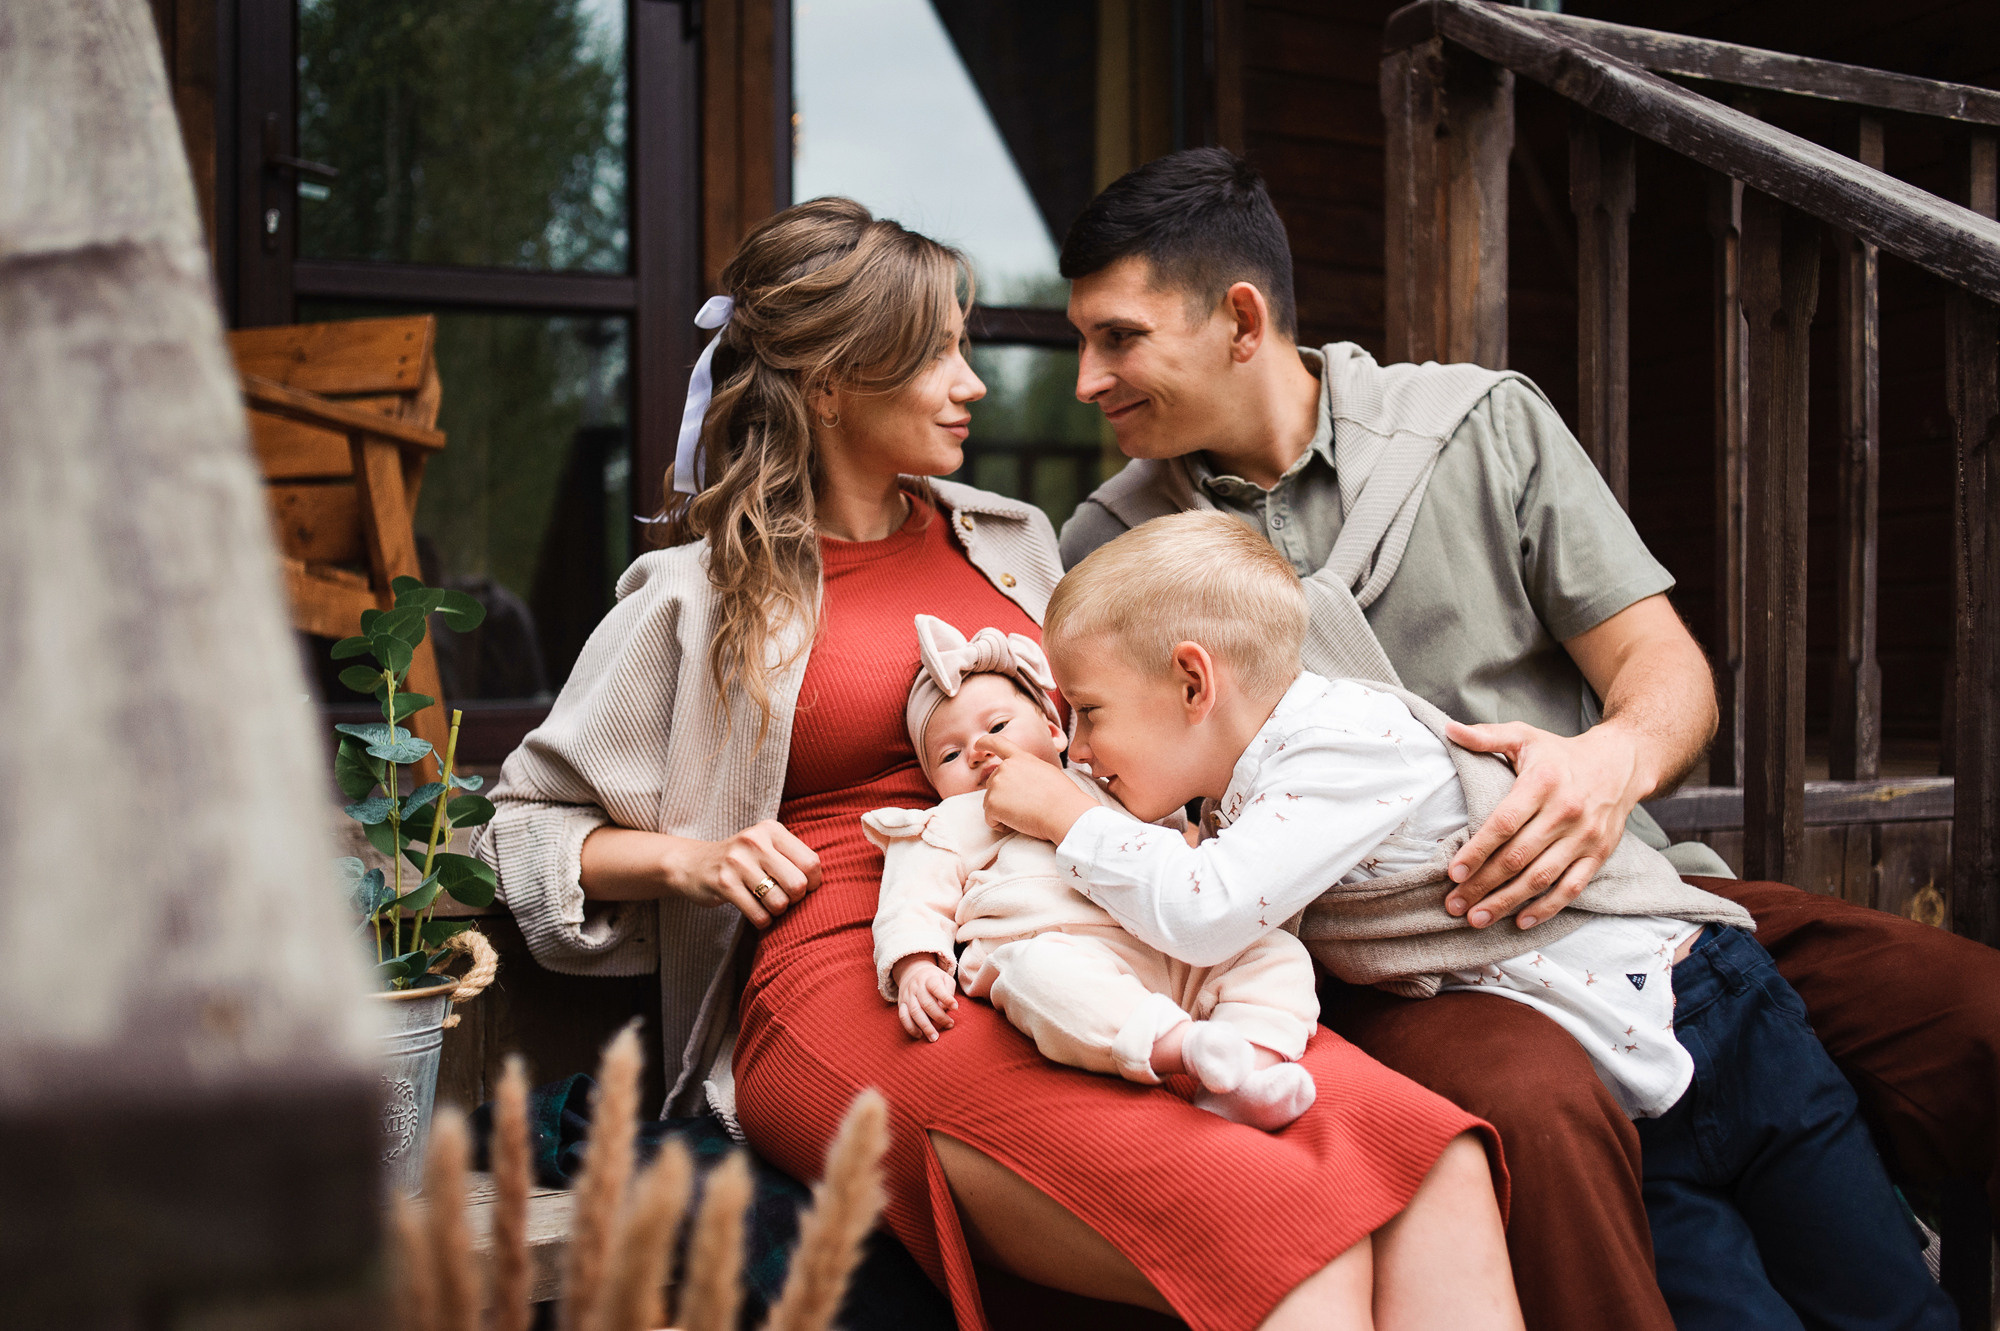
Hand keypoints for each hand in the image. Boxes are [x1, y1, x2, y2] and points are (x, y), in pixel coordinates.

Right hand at [675, 820, 821, 928]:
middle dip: (795, 899)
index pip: (812, 862)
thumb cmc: (742, 861)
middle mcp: (755, 841)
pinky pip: (759, 915)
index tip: (802, 888)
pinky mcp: (724, 884)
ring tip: (766, 904)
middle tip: (783, 898)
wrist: (692, 864)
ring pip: (779, 902)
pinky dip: (762, 921)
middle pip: (798, 884)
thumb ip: (793, 857)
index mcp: (772, 829)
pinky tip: (755, 912)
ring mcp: (737, 862)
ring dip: (776, 911)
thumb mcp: (766, 846)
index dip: (813, 883)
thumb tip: (821, 886)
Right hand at [893, 955, 958, 1040]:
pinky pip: (903, 1017)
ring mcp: (908, 996)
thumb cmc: (933, 979)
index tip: (956, 1007)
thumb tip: (947, 1007)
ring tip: (935, 1037)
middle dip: (939, 1017)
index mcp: (929, 979)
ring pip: (915, 1012)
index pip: (936, 988)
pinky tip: (920, 1035)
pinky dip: (911, 1028)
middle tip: (949, 1025)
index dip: (946, 998)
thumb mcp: (945, 977)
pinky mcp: (901, 1004)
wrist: (912, 971)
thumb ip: (949, 990)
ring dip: (925, 1027)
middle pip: (927, 1004)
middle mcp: (917, 987)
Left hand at [972, 734, 1098, 842]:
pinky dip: (1001, 825)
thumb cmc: (1062, 796)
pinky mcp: (992, 804)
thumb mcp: (1047, 772)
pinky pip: (990, 819)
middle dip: (1004, 796)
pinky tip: (1019, 823)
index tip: (978, 744)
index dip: (985, 742)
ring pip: (991, 802)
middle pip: (993, 783)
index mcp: (1020, 758)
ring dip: (1003, 812)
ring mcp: (996, 785)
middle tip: (1027, 805)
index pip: (998, 743)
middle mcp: (1005, 768)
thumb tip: (1022, 782)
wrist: (1063, 811)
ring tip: (1026, 814)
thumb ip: (1028, 771)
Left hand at [1443, 719, 1646, 929]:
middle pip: (1518, 857)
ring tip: (1477, 919)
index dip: (1477, 851)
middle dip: (1483, 885)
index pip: (1504, 824)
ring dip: (1507, 902)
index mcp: (1542, 783)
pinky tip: (1520, 922)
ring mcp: (1585, 837)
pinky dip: (1547, 908)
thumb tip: (1449, 729)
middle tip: (1454, 905)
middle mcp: (1565, 812)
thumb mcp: (1525, 736)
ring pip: (1541, 878)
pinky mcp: (1599, 854)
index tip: (1453, 873)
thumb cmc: (1561, 753)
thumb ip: (1486, 736)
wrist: (1621, 763)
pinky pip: (1571, 888)